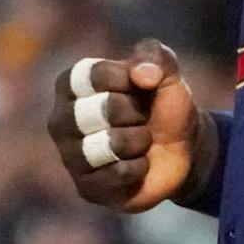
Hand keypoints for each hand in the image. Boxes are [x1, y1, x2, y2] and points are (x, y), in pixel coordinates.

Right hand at [48, 42, 204, 212]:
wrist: (183, 149)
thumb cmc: (162, 105)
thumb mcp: (165, 71)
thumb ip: (154, 55)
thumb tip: (141, 75)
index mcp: (71, 84)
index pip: (96, 75)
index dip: (129, 81)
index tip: (140, 86)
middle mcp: (60, 119)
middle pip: (105, 109)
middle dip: (136, 113)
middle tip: (140, 118)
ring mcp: (69, 155)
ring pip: (112, 143)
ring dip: (140, 141)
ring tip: (140, 142)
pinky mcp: (86, 187)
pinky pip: (119, 173)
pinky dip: (140, 167)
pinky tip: (138, 165)